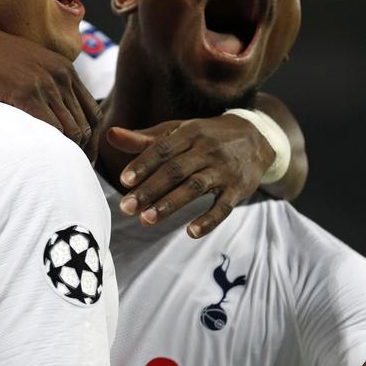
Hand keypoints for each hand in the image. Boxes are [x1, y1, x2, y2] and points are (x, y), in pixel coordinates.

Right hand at [0, 22, 100, 158]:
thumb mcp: (30, 66)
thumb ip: (48, 86)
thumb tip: (56, 117)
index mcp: (66, 70)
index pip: (92, 112)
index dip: (93, 139)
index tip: (86, 157)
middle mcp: (61, 76)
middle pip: (86, 124)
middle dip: (84, 151)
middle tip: (75, 171)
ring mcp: (45, 85)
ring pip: (72, 129)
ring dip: (70, 153)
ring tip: (62, 171)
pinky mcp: (26, 94)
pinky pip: (51, 128)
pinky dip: (53, 146)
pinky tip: (47, 158)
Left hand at [106, 114, 274, 238]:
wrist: (256, 136)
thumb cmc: (206, 136)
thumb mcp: (178, 132)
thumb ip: (144, 139)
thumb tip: (110, 135)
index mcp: (189, 133)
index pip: (162, 149)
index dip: (143, 164)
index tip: (124, 181)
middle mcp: (207, 150)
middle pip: (175, 170)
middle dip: (150, 189)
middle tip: (126, 207)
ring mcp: (224, 170)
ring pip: (195, 187)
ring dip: (170, 205)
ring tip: (146, 220)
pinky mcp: (238, 189)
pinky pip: (223, 207)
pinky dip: (208, 220)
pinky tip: (191, 233)